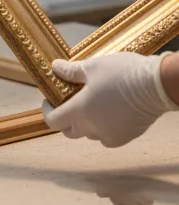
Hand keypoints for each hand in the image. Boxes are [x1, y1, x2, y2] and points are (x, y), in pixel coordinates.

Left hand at [41, 53, 178, 148]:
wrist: (156, 85)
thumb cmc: (121, 74)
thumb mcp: (91, 66)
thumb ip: (71, 71)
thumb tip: (55, 68)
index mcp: (80, 112)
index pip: (53, 121)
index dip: (47, 111)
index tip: (49, 99)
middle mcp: (93, 128)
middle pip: (69, 131)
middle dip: (64, 118)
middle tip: (68, 101)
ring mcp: (111, 135)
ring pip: (89, 134)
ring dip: (85, 123)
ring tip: (90, 103)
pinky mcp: (127, 137)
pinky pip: (107, 138)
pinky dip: (103, 128)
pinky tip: (107, 112)